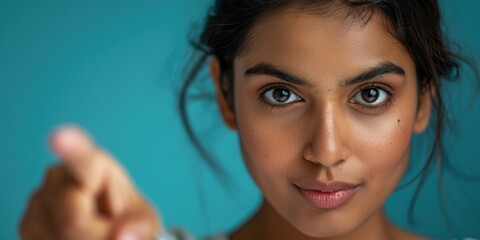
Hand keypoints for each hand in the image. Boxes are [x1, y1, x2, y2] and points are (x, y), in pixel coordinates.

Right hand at [19, 126, 161, 239]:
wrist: (108, 229)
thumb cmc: (129, 221)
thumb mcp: (145, 224)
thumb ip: (140, 227)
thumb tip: (123, 235)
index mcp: (94, 165)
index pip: (83, 159)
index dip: (70, 148)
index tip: (59, 137)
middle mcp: (58, 176)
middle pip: (73, 220)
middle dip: (96, 236)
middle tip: (113, 235)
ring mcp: (38, 200)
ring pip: (59, 237)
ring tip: (93, 233)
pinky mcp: (26, 224)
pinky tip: (73, 239)